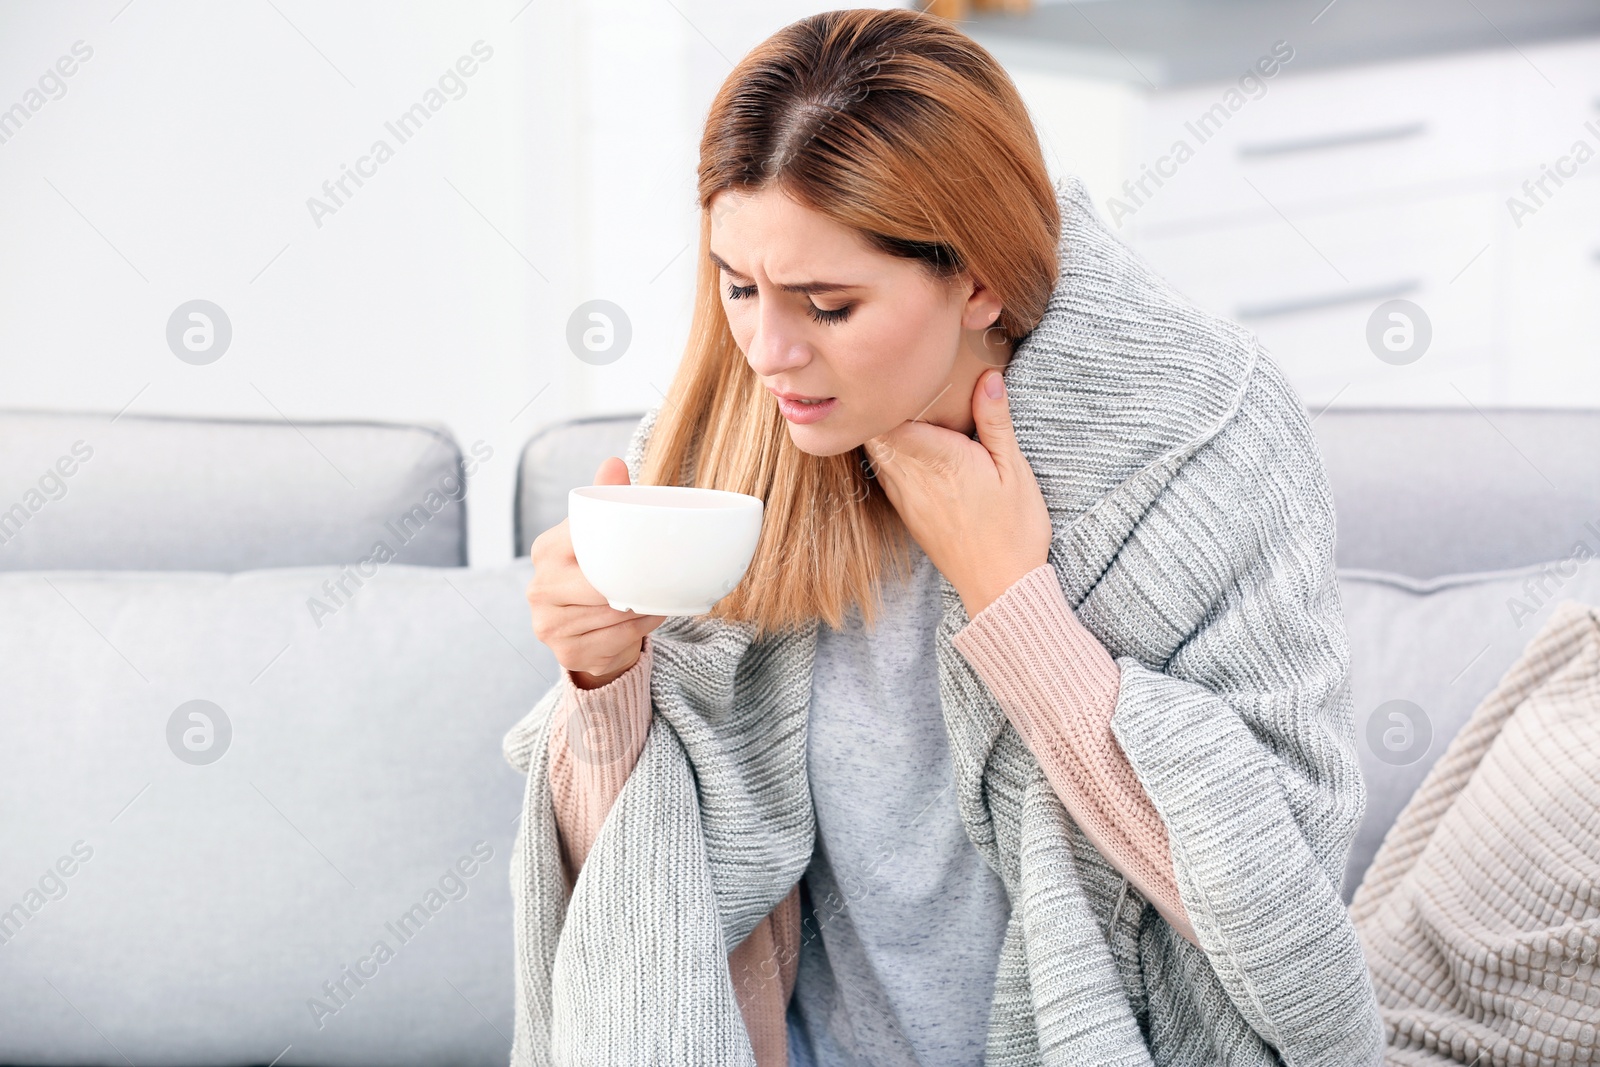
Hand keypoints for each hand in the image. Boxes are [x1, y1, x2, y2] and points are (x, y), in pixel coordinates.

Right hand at [527, 457, 665, 688]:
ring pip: (612, 614)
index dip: (620, 552)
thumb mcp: (599, 535)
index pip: (588, 545)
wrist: (589, 629)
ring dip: (642, 608)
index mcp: (546, 550)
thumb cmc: (597, 572)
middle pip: (601, 586)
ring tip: (657, 597)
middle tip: (660, 578)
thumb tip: (613, 463)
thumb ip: (606, 498)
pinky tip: (646, 618)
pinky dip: (638, 630)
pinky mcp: (566, 654)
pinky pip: (615, 639)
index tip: (644, 552)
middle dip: (633, 585)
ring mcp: (548, 625)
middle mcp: (539, 588)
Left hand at [864, 369, 1051, 618]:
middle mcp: (909, 476)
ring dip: (885, 429)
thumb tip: (988, 378)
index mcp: (936, 457)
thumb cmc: (1013, 529)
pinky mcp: (905, 512)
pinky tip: (913, 447)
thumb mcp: (1013, 468)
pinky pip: (884, 472)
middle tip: (903, 384)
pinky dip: (890, 453)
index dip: (889, 390)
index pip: (889, 414)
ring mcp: (903, 496)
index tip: (903, 373)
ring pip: (875, 451)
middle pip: (874, 429)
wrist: (1000, 587)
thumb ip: (995, 421)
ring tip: (908, 410)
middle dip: (884, 405)